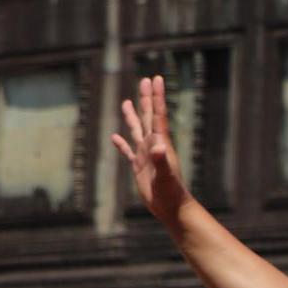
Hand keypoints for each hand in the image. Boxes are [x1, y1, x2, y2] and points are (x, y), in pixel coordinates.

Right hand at [112, 74, 189, 225]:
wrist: (171, 208)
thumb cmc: (171, 193)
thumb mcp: (165, 177)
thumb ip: (161, 161)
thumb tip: (157, 146)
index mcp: (160, 143)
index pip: (157, 115)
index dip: (156, 96)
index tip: (155, 79)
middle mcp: (153, 145)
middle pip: (148, 117)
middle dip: (146, 99)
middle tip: (145, 80)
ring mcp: (146, 156)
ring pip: (137, 131)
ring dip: (132, 116)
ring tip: (127, 102)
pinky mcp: (139, 167)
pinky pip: (128, 152)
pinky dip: (122, 144)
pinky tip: (115, 137)